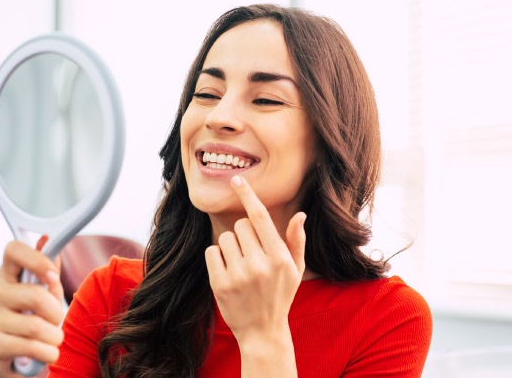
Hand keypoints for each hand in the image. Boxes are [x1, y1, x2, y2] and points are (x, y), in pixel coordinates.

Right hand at [0, 237, 63, 377]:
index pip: (13, 250)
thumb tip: (45, 240)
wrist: (19, 357)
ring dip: (54, 337)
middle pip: (35, 295)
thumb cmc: (35, 319)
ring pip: (36, 326)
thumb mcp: (48, 293)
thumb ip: (50, 270)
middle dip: (56, 313)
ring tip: (52, 340)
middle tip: (56, 320)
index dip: (37, 260)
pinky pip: (30, 347)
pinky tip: (46, 353)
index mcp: (9, 275)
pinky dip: (47, 352)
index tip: (53, 276)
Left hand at [204, 175, 306, 344]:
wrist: (262, 331)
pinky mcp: (220, 284)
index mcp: (279, 257)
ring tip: (240, 266)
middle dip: (244, 235)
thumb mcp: (295, 269)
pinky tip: (228, 273)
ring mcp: (238, 275)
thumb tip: (300, 215)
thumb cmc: (280, 295)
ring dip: (230, 247)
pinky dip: (217, 258)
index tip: (236, 180)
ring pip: (225, 238)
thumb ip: (296, 241)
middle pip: (241, 226)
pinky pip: (212, 252)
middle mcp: (259, 264)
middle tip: (251, 255)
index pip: (260, 217)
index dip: (248, 196)